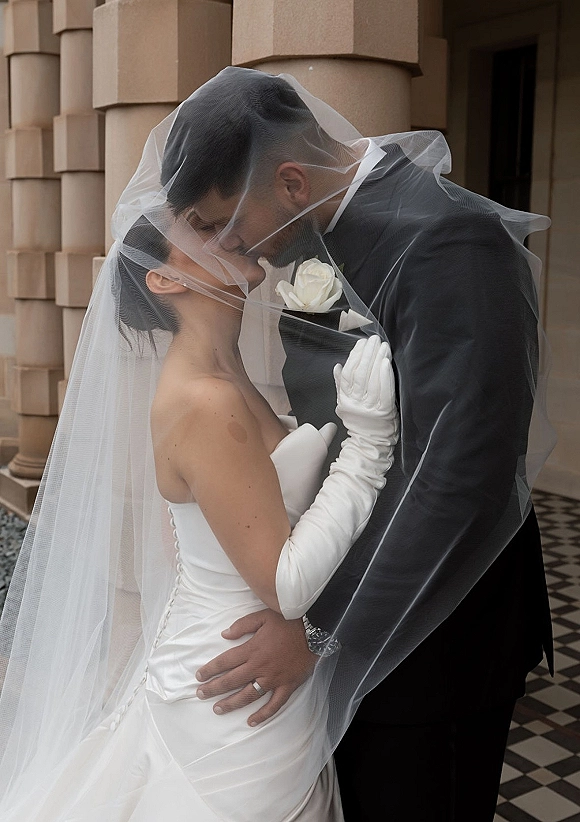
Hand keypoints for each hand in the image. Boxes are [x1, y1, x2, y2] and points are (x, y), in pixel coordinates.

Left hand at [195, 609, 315, 725]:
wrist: (314, 629)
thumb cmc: (288, 621)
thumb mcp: (263, 616)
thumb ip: (242, 625)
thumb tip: (224, 635)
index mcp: (252, 649)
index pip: (225, 661)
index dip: (210, 669)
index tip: (199, 676)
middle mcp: (260, 666)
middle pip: (232, 680)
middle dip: (214, 688)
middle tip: (200, 694)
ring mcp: (273, 678)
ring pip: (248, 695)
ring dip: (231, 703)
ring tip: (217, 709)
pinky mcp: (287, 686)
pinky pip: (274, 704)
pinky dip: (263, 715)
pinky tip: (251, 721)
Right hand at [333, 334, 397, 442]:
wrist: (370, 444)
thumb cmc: (359, 422)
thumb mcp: (345, 404)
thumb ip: (341, 385)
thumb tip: (337, 366)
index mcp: (344, 399)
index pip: (347, 373)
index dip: (354, 356)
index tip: (361, 343)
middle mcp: (355, 403)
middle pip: (360, 373)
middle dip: (367, 353)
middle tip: (374, 339)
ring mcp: (369, 407)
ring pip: (372, 379)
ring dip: (377, 360)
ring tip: (382, 346)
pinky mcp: (384, 412)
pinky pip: (384, 391)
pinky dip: (385, 375)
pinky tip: (385, 362)